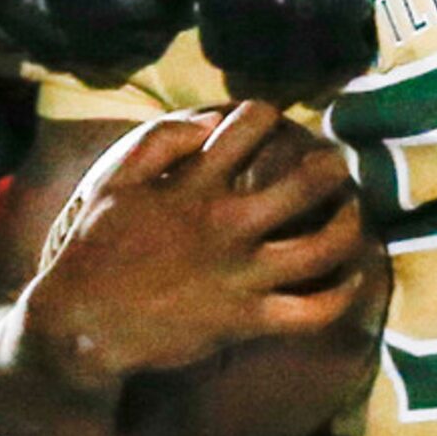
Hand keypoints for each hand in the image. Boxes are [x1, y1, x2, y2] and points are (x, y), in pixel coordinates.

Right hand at [25, 103, 369, 384]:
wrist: (82, 322)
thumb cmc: (95, 246)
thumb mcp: (114, 178)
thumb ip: (160, 140)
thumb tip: (211, 122)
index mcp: (196, 185)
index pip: (250, 127)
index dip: (266, 113)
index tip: (272, 119)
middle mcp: (227, 225)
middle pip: (306, 183)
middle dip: (331, 166)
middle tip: (336, 163)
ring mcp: (241, 276)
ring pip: (322, 249)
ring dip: (349, 225)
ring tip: (354, 212)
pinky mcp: (246, 321)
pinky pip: (311, 313)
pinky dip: (340, 296)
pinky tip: (352, 278)